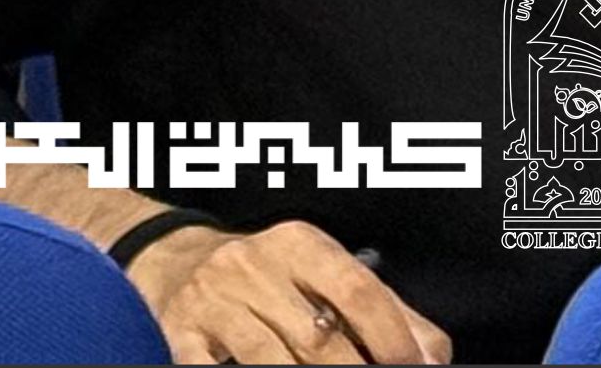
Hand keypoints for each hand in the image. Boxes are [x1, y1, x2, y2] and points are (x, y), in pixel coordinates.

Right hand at [127, 215, 448, 364]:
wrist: (170, 257)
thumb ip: (386, 310)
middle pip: (318, 338)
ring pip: (270, 360)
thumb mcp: (323, 273)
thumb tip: (430, 357)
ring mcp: (211, 302)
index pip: (356, 288)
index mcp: (297, 244)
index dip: (391, 336)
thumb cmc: (268, 276)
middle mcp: (250, 265)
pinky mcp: (181, 334)